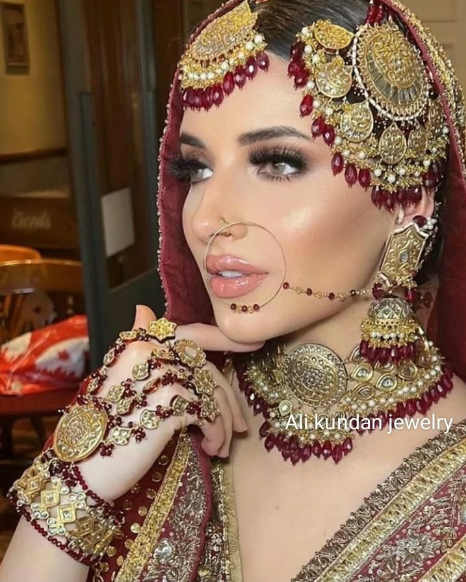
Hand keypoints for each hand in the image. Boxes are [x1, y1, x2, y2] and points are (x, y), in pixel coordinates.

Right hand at [75, 306, 262, 500]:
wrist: (85, 467)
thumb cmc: (106, 427)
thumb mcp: (123, 382)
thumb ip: (143, 350)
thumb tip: (145, 309)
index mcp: (139, 342)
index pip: (191, 335)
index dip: (224, 339)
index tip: (253, 345)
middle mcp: (150, 350)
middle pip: (207, 369)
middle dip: (229, 398)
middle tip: (241, 426)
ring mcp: (161, 373)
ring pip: (211, 393)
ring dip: (222, 424)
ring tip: (220, 446)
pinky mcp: (169, 401)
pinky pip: (208, 413)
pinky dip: (215, 433)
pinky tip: (210, 449)